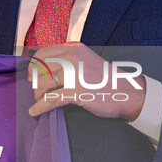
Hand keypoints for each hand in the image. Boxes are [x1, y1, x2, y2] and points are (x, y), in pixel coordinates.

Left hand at [28, 43, 145, 119]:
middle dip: (34, 81)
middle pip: (40, 68)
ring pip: (43, 84)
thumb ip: (68, 60)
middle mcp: (73, 58)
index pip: (43, 52)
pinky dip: (40, 107)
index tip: (32, 75)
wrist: (129, 92)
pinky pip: (51, 99)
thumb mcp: (87, 61)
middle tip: (35, 89)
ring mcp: (75, 74)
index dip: (33, 65)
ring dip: (38, 94)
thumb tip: (44, 68)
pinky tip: (34, 112)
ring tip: (40, 100)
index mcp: (74, 49)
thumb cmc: (106, 80)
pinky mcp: (77, 91)